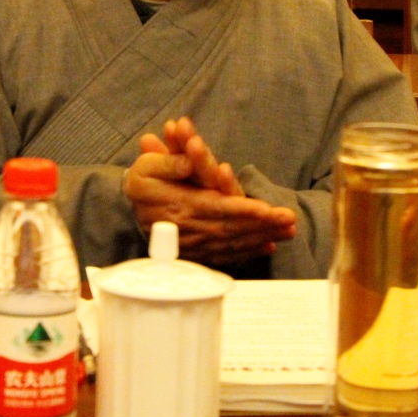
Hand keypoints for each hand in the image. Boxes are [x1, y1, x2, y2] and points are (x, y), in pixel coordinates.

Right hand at [125, 117, 295, 264]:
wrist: (127, 210)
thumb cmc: (141, 183)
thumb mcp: (146, 165)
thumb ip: (168, 162)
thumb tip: (189, 162)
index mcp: (178, 205)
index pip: (217, 209)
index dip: (243, 211)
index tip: (268, 210)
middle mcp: (187, 228)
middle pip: (231, 229)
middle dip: (262, 226)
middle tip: (290, 220)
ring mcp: (192, 244)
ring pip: (232, 243)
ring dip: (261, 238)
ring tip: (288, 232)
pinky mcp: (195, 253)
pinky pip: (224, 255)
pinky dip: (247, 252)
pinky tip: (267, 247)